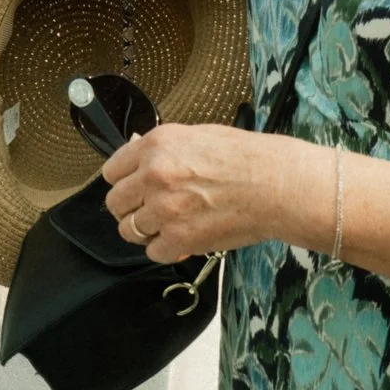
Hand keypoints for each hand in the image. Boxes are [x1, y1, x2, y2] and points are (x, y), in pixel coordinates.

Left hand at [102, 123, 308, 262]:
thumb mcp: (197, 136)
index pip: (112, 171)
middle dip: (131, 209)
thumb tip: (136, 153)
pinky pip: (153, 252)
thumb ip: (161, 149)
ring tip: (170, 225)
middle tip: (151, 211)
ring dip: (147, 231)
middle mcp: (154, 175)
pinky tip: (184, 239)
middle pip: (115, 203)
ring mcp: (164, 208)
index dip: (124, 182)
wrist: (277, 185)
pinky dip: (166, 249)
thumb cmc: (246, 158)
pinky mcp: (180, 238)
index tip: (134, 188)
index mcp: (156, 145)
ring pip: (130, 231)